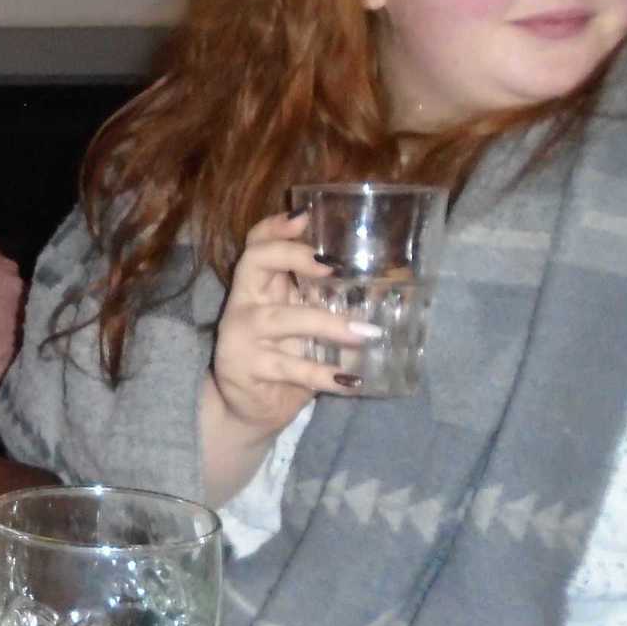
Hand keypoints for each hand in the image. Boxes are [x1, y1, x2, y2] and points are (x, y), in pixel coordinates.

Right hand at [209, 210, 378, 436]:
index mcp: (259, 287)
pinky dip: (324, 375)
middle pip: (254, 261)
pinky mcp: (246, 369)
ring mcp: (241, 336)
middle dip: (291, 254)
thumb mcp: (299, 324)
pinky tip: (351, 381)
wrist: (251, 409)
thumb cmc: (283, 359)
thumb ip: (322, 301)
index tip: (307, 216)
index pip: (257, 244)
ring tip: (367, 335)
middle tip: (332, 265)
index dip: (277, 226)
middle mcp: (244, 304)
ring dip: (327, 324)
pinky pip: (290, 369)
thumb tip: (385, 281)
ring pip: (281, 320)